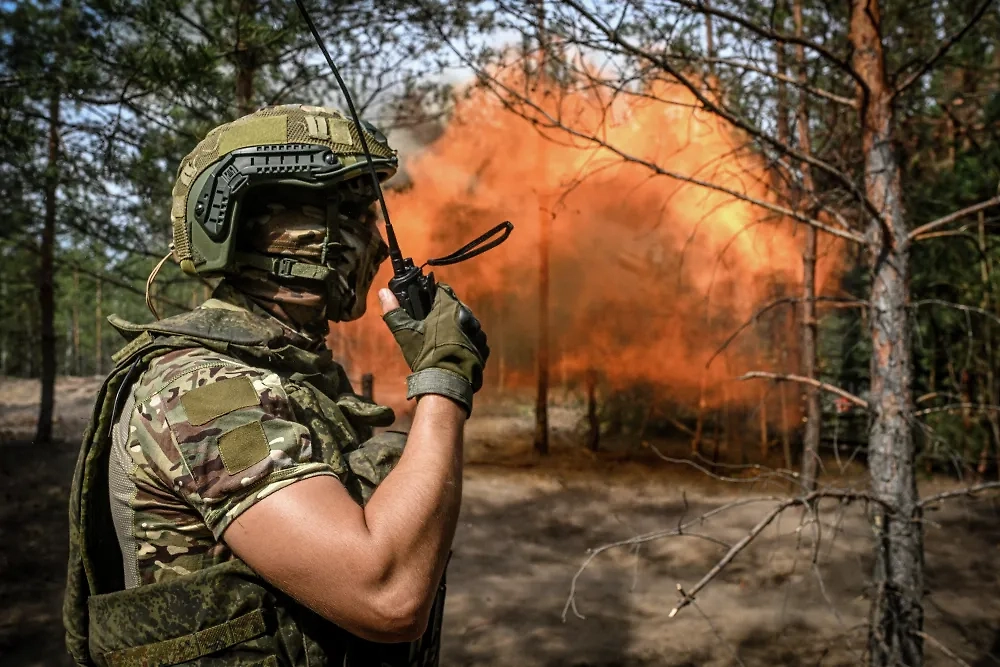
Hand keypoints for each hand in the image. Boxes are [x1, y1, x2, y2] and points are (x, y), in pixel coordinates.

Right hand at [379, 284, 488, 414]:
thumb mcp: (405, 333)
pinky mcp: (483, 348)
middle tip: (431, 326)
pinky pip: (474, 339)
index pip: (442, 290)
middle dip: (444, 313)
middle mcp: (467, 316)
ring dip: (457, 327)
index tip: (426, 305)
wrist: (446, 383)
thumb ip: (394, 310)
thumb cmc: (425, 356)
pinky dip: (466, 342)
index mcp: (448, 308)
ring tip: (443, 342)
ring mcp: (478, 332)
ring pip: (466, 322)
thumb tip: (382, 292)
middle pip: (455, 306)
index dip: (433, 296)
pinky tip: (455, 351)